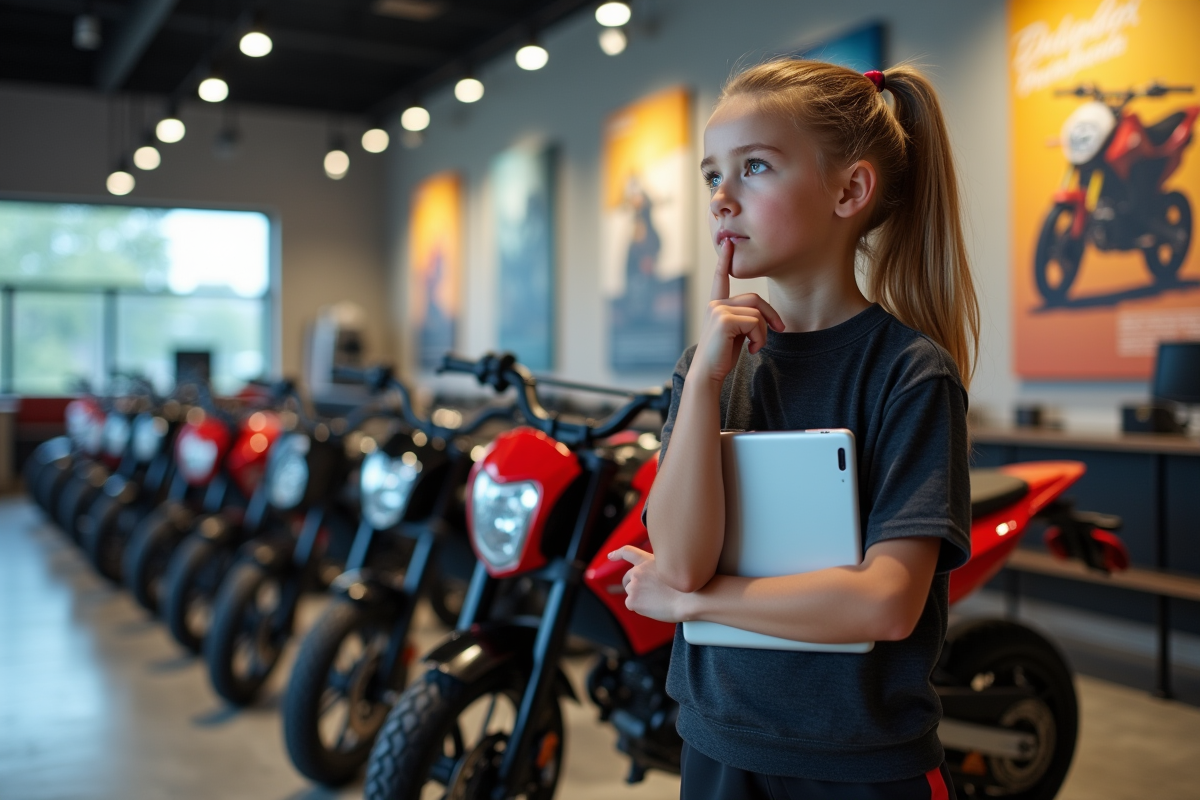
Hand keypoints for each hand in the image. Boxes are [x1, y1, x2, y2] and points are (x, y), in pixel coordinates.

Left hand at [608, 546, 690, 622]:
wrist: (691, 598)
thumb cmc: (688, 586)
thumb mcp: (672, 568)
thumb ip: (657, 571)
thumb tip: (653, 582)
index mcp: (647, 561)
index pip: (628, 552)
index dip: (617, 553)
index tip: (610, 556)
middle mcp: (638, 571)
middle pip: (627, 579)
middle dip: (633, 586)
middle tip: (648, 594)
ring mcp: (633, 585)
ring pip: (631, 594)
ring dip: (640, 598)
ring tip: (658, 601)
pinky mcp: (632, 600)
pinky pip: (632, 605)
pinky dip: (641, 608)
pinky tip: (654, 607)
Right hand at [690, 239, 784, 385]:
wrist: (708, 373)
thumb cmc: (722, 356)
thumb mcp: (736, 333)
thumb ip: (746, 319)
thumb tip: (769, 319)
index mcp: (717, 305)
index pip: (721, 279)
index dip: (725, 260)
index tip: (727, 243)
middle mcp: (715, 304)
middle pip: (755, 299)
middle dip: (771, 316)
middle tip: (780, 331)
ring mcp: (718, 310)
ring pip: (757, 313)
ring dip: (764, 333)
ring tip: (755, 347)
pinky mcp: (724, 320)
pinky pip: (755, 322)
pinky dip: (760, 338)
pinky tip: (751, 350)